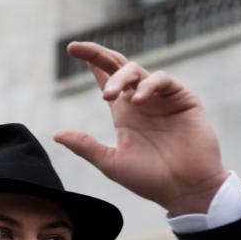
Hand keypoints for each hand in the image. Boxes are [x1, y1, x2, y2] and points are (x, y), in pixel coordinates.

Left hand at [53, 41, 227, 215]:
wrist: (184, 189)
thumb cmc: (149, 179)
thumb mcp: (110, 163)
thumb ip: (85, 146)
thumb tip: (56, 135)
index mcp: (124, 113)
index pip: (106, 80)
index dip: (92, 63)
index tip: (72, 49)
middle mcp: (141, 101)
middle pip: (118, 67)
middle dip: (97, 54)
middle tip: (76, 49)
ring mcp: (162, 98)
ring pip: (137, 71)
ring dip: (120, 77)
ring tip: (108, 96)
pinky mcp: (182, 99)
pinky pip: (163, 81)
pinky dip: (149, 85)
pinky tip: (138, 100)